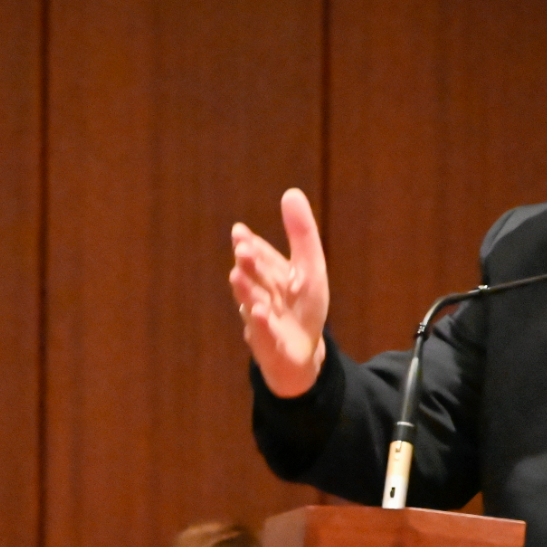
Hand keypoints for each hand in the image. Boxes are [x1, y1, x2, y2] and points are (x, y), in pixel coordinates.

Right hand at [230, 188, 329, 396]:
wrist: (302, 353)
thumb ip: (301, 234)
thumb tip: (291, 192)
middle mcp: (260, 295)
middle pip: (253, 277)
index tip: (239, 231)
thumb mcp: (309, 269)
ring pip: (252, 303)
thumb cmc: (302, 308)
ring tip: (237, 276)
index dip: (248, 243)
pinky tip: (259, 312)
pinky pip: (264, 334)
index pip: (257, 255)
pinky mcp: (270, 345)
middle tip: (241, 249)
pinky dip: (261, 323)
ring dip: (246, 290)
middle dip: (247, 263)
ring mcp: (262, 321)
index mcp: (268, 275)